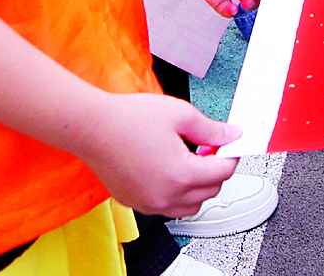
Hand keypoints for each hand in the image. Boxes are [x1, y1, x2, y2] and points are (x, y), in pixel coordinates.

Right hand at [67, 91, 242, 217]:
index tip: (229, 145)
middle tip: (209, 148)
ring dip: (198, 187)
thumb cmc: (129, 119)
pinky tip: (170, 170)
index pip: (223, 173)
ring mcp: (148, 203)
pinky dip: (176, 195)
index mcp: (181, 175)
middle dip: (216, 170)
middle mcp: (165, 195)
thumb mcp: (181, 115)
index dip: (231, 155)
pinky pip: (166, 207)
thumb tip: (231, 136)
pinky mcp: (135, 203)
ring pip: (190, 206)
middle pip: (210, 192)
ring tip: (190, 161)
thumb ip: (211, 129)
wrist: (92, 128)